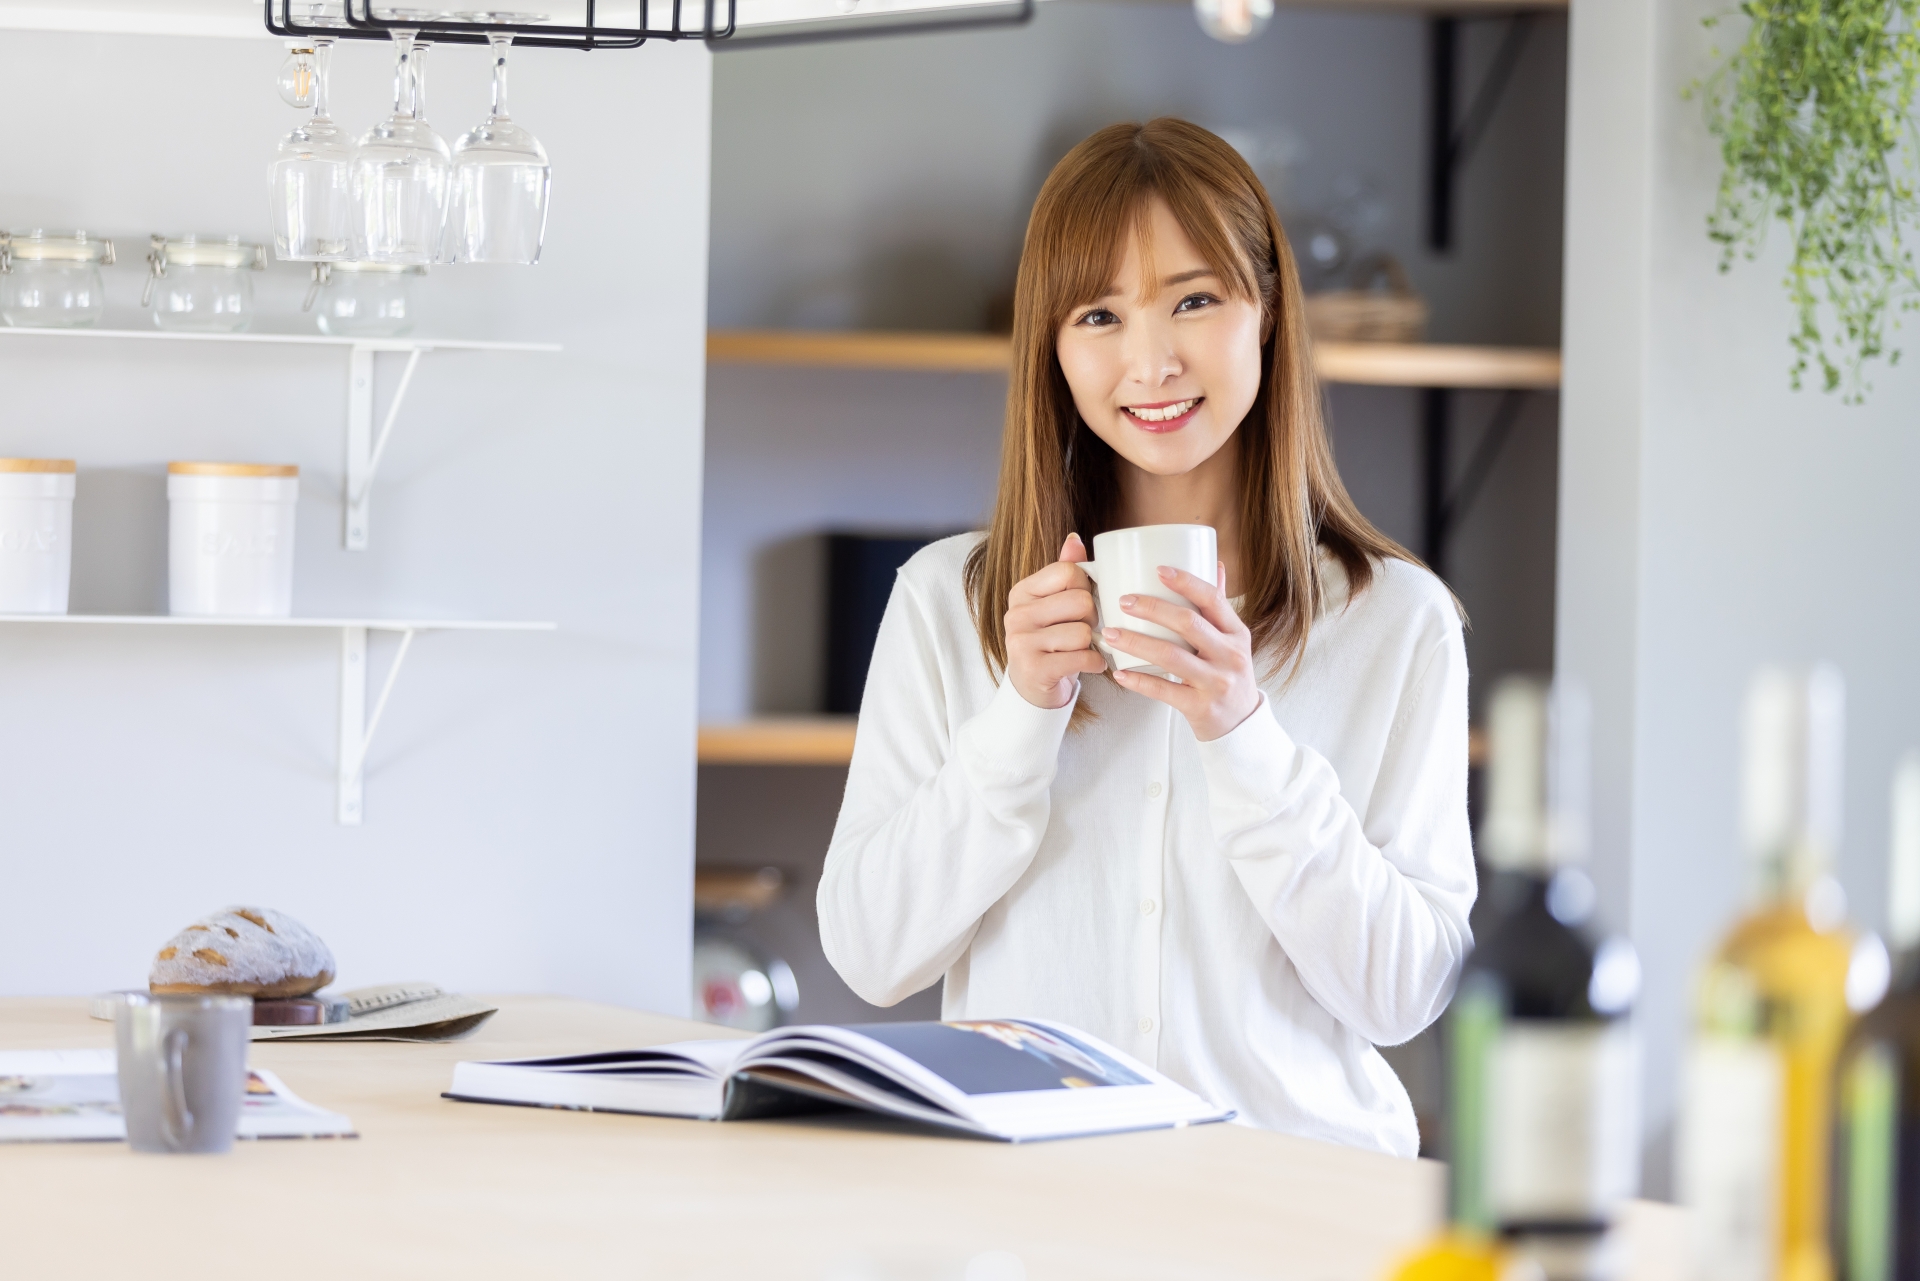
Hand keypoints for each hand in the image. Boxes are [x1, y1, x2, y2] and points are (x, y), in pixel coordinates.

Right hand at [1005, 533, 1106, 709]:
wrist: (1032, 689)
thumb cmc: (1050, 642)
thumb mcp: (1054, 605)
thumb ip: (1065, 572)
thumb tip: (1075, 539)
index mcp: (1022, 592)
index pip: (1069, 571)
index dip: (1086, 587)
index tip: (1082, 604)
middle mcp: (1017, 615)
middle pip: (1080, 601)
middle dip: (1093, 618)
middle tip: (1087, 629)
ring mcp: (1021, 643)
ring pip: (1083, 632)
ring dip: (1093, 644)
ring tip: (1084, 648)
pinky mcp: (1034, 669)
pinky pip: (1082, 658)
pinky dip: (1095, 663)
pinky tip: (1090, 664)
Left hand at [1102, 562, 1261, 741]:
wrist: (1241, 725)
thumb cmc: (1229, 676)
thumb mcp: (1232, 642)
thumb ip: (1219, 607)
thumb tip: (1216, 565)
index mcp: (1236, 633)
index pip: (1213, 599)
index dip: (1186, 582)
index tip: (1158, 570)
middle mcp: (1230, 655)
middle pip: (1188, 623)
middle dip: (1152, 609)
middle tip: (1124, 601)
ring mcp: (1216, 682)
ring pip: (1171, 657)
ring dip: (1136, 642)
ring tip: (1110, 633)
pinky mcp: (1200, 706)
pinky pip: (1164, 690)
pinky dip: (1139, 681)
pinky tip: (1119, 673)